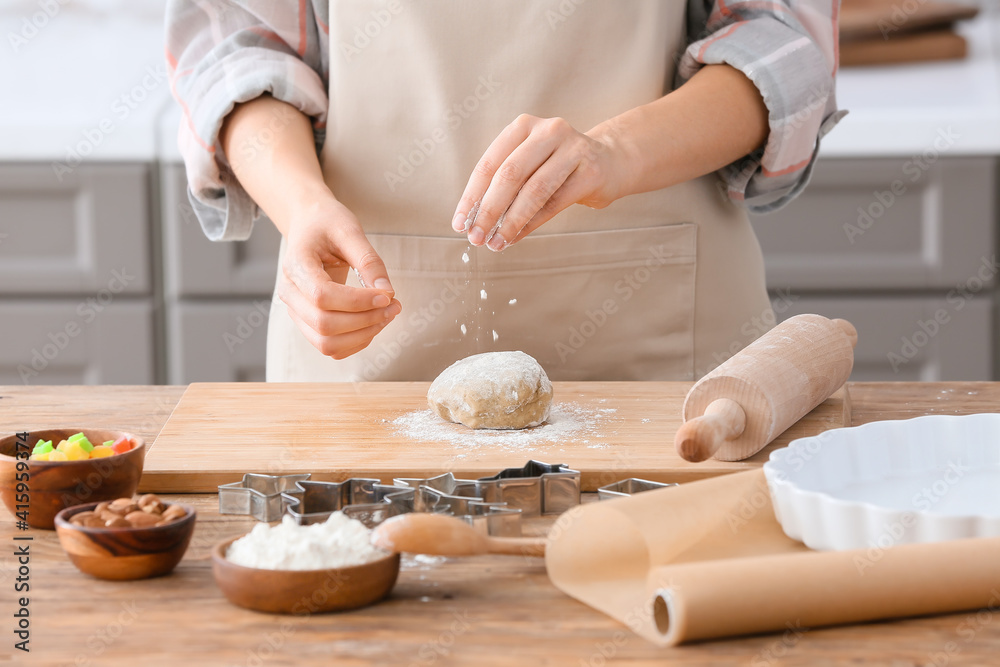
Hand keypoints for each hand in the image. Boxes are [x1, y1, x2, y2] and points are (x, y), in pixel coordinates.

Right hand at [278, 197, 400, 358]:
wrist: (309, 225)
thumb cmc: (327, 224)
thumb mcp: (350, 230)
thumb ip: (369, 261)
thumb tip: (387, 293)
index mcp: (296, 265)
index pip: (323, 296)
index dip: (359, 302)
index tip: (387, 295)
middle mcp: (290, 293)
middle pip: (324, 324)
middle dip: (366, 320)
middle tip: (393, 305)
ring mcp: (296, 311)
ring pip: (327, 343)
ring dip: (363, 335)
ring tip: (387, 315)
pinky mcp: (308, 322)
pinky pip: (331, 347)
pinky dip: (357, 342)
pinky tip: (374, 323)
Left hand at [451, 114, 632, 250]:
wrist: (610, 162)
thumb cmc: (559, 167)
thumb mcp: (529, 165)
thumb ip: (503, 185)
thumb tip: (473, 221)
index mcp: (524, 126)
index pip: (489, 163)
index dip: (471, 196)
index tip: (459, 223)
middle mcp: (548, 131)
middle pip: (509, 175)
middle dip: (488, 210)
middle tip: (475, 237)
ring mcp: (572, 149)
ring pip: (533, 190)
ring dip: (510, 222)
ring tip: (495, 243)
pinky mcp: (591, 171)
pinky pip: (554, 203)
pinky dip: (531, 224)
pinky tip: (516, 237)